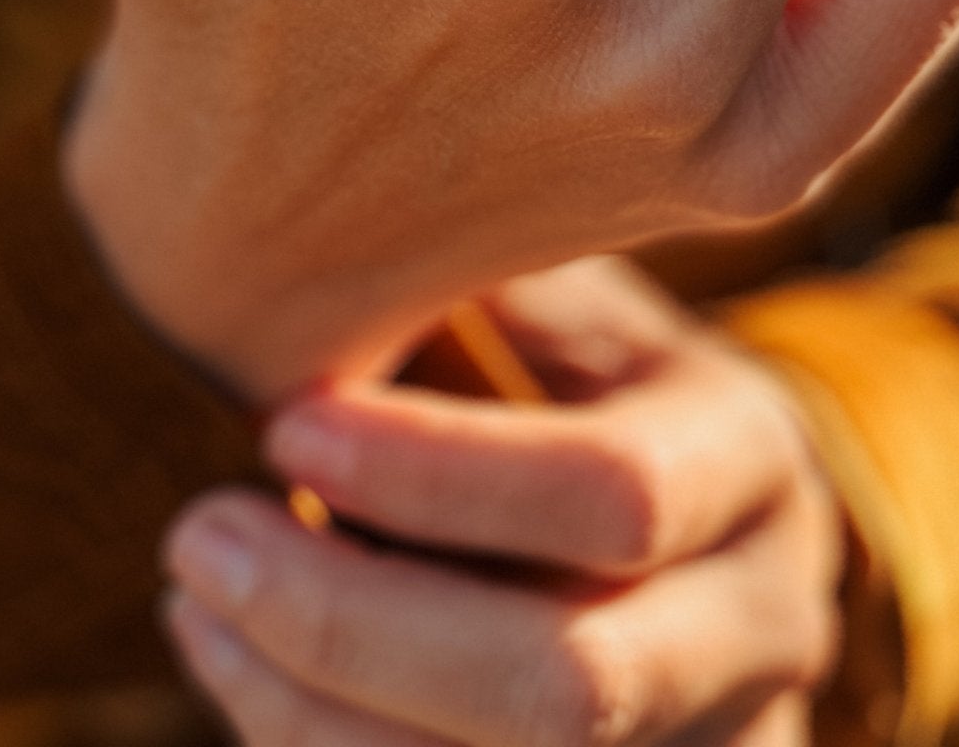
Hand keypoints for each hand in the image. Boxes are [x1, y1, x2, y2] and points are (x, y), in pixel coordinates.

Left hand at [164, 258, 842, 744]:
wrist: (706, 533)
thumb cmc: (600, 389)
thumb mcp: (582, 315)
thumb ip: (493, 299)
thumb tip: (325, 258)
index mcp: (752, 464)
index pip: (612, 495)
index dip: (433, 473)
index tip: (282, 419)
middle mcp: (762, 631)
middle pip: (567, 690)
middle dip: (352, 625)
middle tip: (197, 537)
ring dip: (311, 715)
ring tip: (195, 607)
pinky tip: (241, 674)